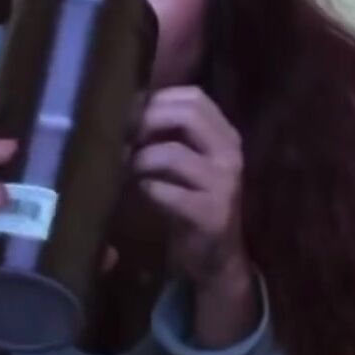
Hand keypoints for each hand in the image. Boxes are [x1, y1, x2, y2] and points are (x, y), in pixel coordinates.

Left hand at [132, 87, 258, 347]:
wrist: (216, 257)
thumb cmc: (193, 202)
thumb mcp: (189, 162)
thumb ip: (170, 134)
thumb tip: (128, 107)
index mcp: (226, 136)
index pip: (194, 97)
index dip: (158, 99)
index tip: (131, 113)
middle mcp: (231, 154)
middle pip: (187, 115)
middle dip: (147, 121)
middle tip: (123, 137)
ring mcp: (224, 184)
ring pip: (173, 153)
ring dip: (141, 158)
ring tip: (128, 168)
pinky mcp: (211, 214)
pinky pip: (168, 191)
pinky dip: (148, 189)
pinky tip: (143, 192)